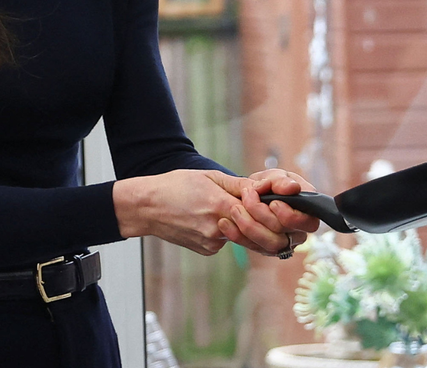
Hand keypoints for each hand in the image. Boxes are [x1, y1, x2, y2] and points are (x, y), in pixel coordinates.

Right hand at [114, 170, 300, 257]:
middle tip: (276, 216)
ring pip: (245, 239)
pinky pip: (229, 241)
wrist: (147, 207)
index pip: (260, 215)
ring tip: (245, 213)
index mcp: (222, 206)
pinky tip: (216, 219)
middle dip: (272, 227)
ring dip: (252, 229)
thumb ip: (241, 186)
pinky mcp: (207, 250)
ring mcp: (212, 243)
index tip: (280, 206)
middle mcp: (219, 228)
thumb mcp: (211, 177)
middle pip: (259, 235)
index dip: (275, 212)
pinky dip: (231, 231)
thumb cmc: (176, 186)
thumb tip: (267, 190)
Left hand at [237, 169, 321, 243]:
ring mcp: (283, 242)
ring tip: (234, 209)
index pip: (307, 222)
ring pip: (268, 245)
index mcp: (308, 211)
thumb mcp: (274, 176)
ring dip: (248, 226)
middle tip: (247, 196)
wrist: (252, 193)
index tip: (273, 202)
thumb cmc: (269, 183)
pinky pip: (253, 247)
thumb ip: (280, 181)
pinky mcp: (265, 248)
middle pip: (284, 234)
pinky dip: (237, 235)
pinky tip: (225, 223)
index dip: (289, 216)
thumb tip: (291, 188)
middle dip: (262, 215)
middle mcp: (299, 231)